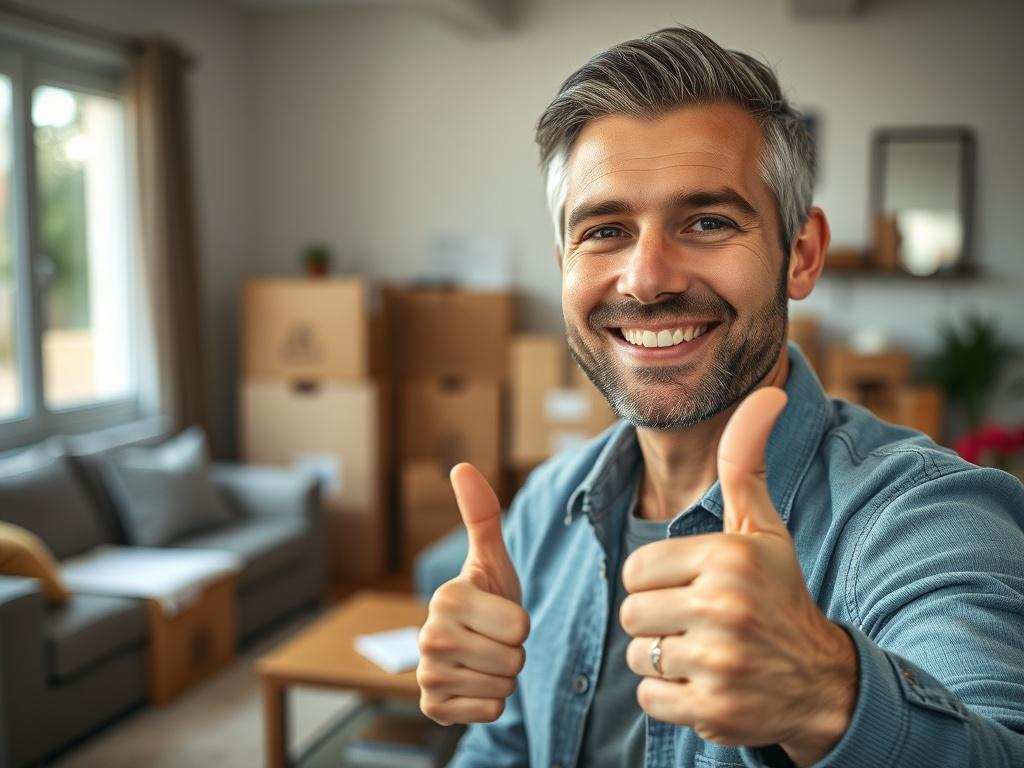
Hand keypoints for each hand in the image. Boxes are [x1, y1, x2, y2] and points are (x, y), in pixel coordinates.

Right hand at [417, 463, 529, 724]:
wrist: (469, 646)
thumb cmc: (487, 597)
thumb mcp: (491, 559)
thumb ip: (481, 513)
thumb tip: (461, 466)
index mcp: (446, 598)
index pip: (519, 627)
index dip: (519, 624)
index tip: (497, 614)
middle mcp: (428, 637)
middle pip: (513, 660)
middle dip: (512, 651)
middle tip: (493, 639)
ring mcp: (427, 675)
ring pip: (504, 687)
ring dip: (503, 676)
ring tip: (484, 657)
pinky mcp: (432, 708)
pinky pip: (490, 712)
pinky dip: (489, 702)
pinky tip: (473, 682)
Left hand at [620, 388, 856, 765]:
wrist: (822, 681)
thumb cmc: (779, 594)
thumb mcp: (763, 527)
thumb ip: (746, 462)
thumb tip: (766, 392)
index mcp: (728, 557)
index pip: (635, 569)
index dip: (657, 580)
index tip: (694, 586)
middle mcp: (725, 607)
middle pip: (631, 613)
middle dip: (656, 619)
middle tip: (699, 622)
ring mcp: (721, 662)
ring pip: (639, 657)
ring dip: (663, 659)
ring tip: (705, 651)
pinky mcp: (715, 710)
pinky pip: (651, 699)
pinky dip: (670, 698)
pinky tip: (708, 684)